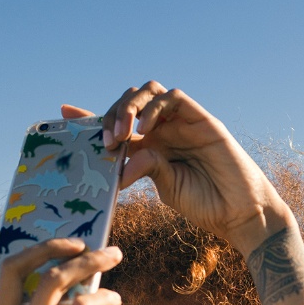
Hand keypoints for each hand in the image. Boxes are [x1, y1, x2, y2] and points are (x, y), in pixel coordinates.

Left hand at [60, 81, 293, 254]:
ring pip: (148, 92)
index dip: (91, 116)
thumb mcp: (166, 187)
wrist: (240, 212)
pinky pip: (173, 98)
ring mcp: (182, 122)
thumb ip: (145, 167)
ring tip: (122, 136)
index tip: (63, 112)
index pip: (116, 123)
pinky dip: (154, 108)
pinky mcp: (201, 118)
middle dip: (110, 114)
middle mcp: (163, 129)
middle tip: (104, 140)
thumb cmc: (205, 204)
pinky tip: (144, 130)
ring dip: (128, 108)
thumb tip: (119, 163)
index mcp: (150, 146)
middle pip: (128, 102)